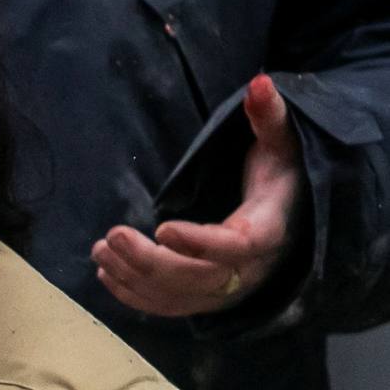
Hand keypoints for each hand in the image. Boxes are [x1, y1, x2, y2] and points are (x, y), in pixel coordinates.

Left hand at [91, 74, 301, 316]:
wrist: (290, 219)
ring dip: (133, 277)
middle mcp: (248, 270)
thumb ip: (269, 115)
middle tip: (112, 235)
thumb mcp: (280, 143)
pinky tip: (105, 273)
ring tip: (100, 249)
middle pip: (198, 278)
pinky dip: (134, 296)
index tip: (161, 228)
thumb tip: (259, 82)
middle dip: (150, 261)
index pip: (237, 246)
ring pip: (177, 297)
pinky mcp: (205, 300)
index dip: (200, 242)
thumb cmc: (280, 176)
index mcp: (267, 231)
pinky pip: (168, 308)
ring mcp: (225, 290)